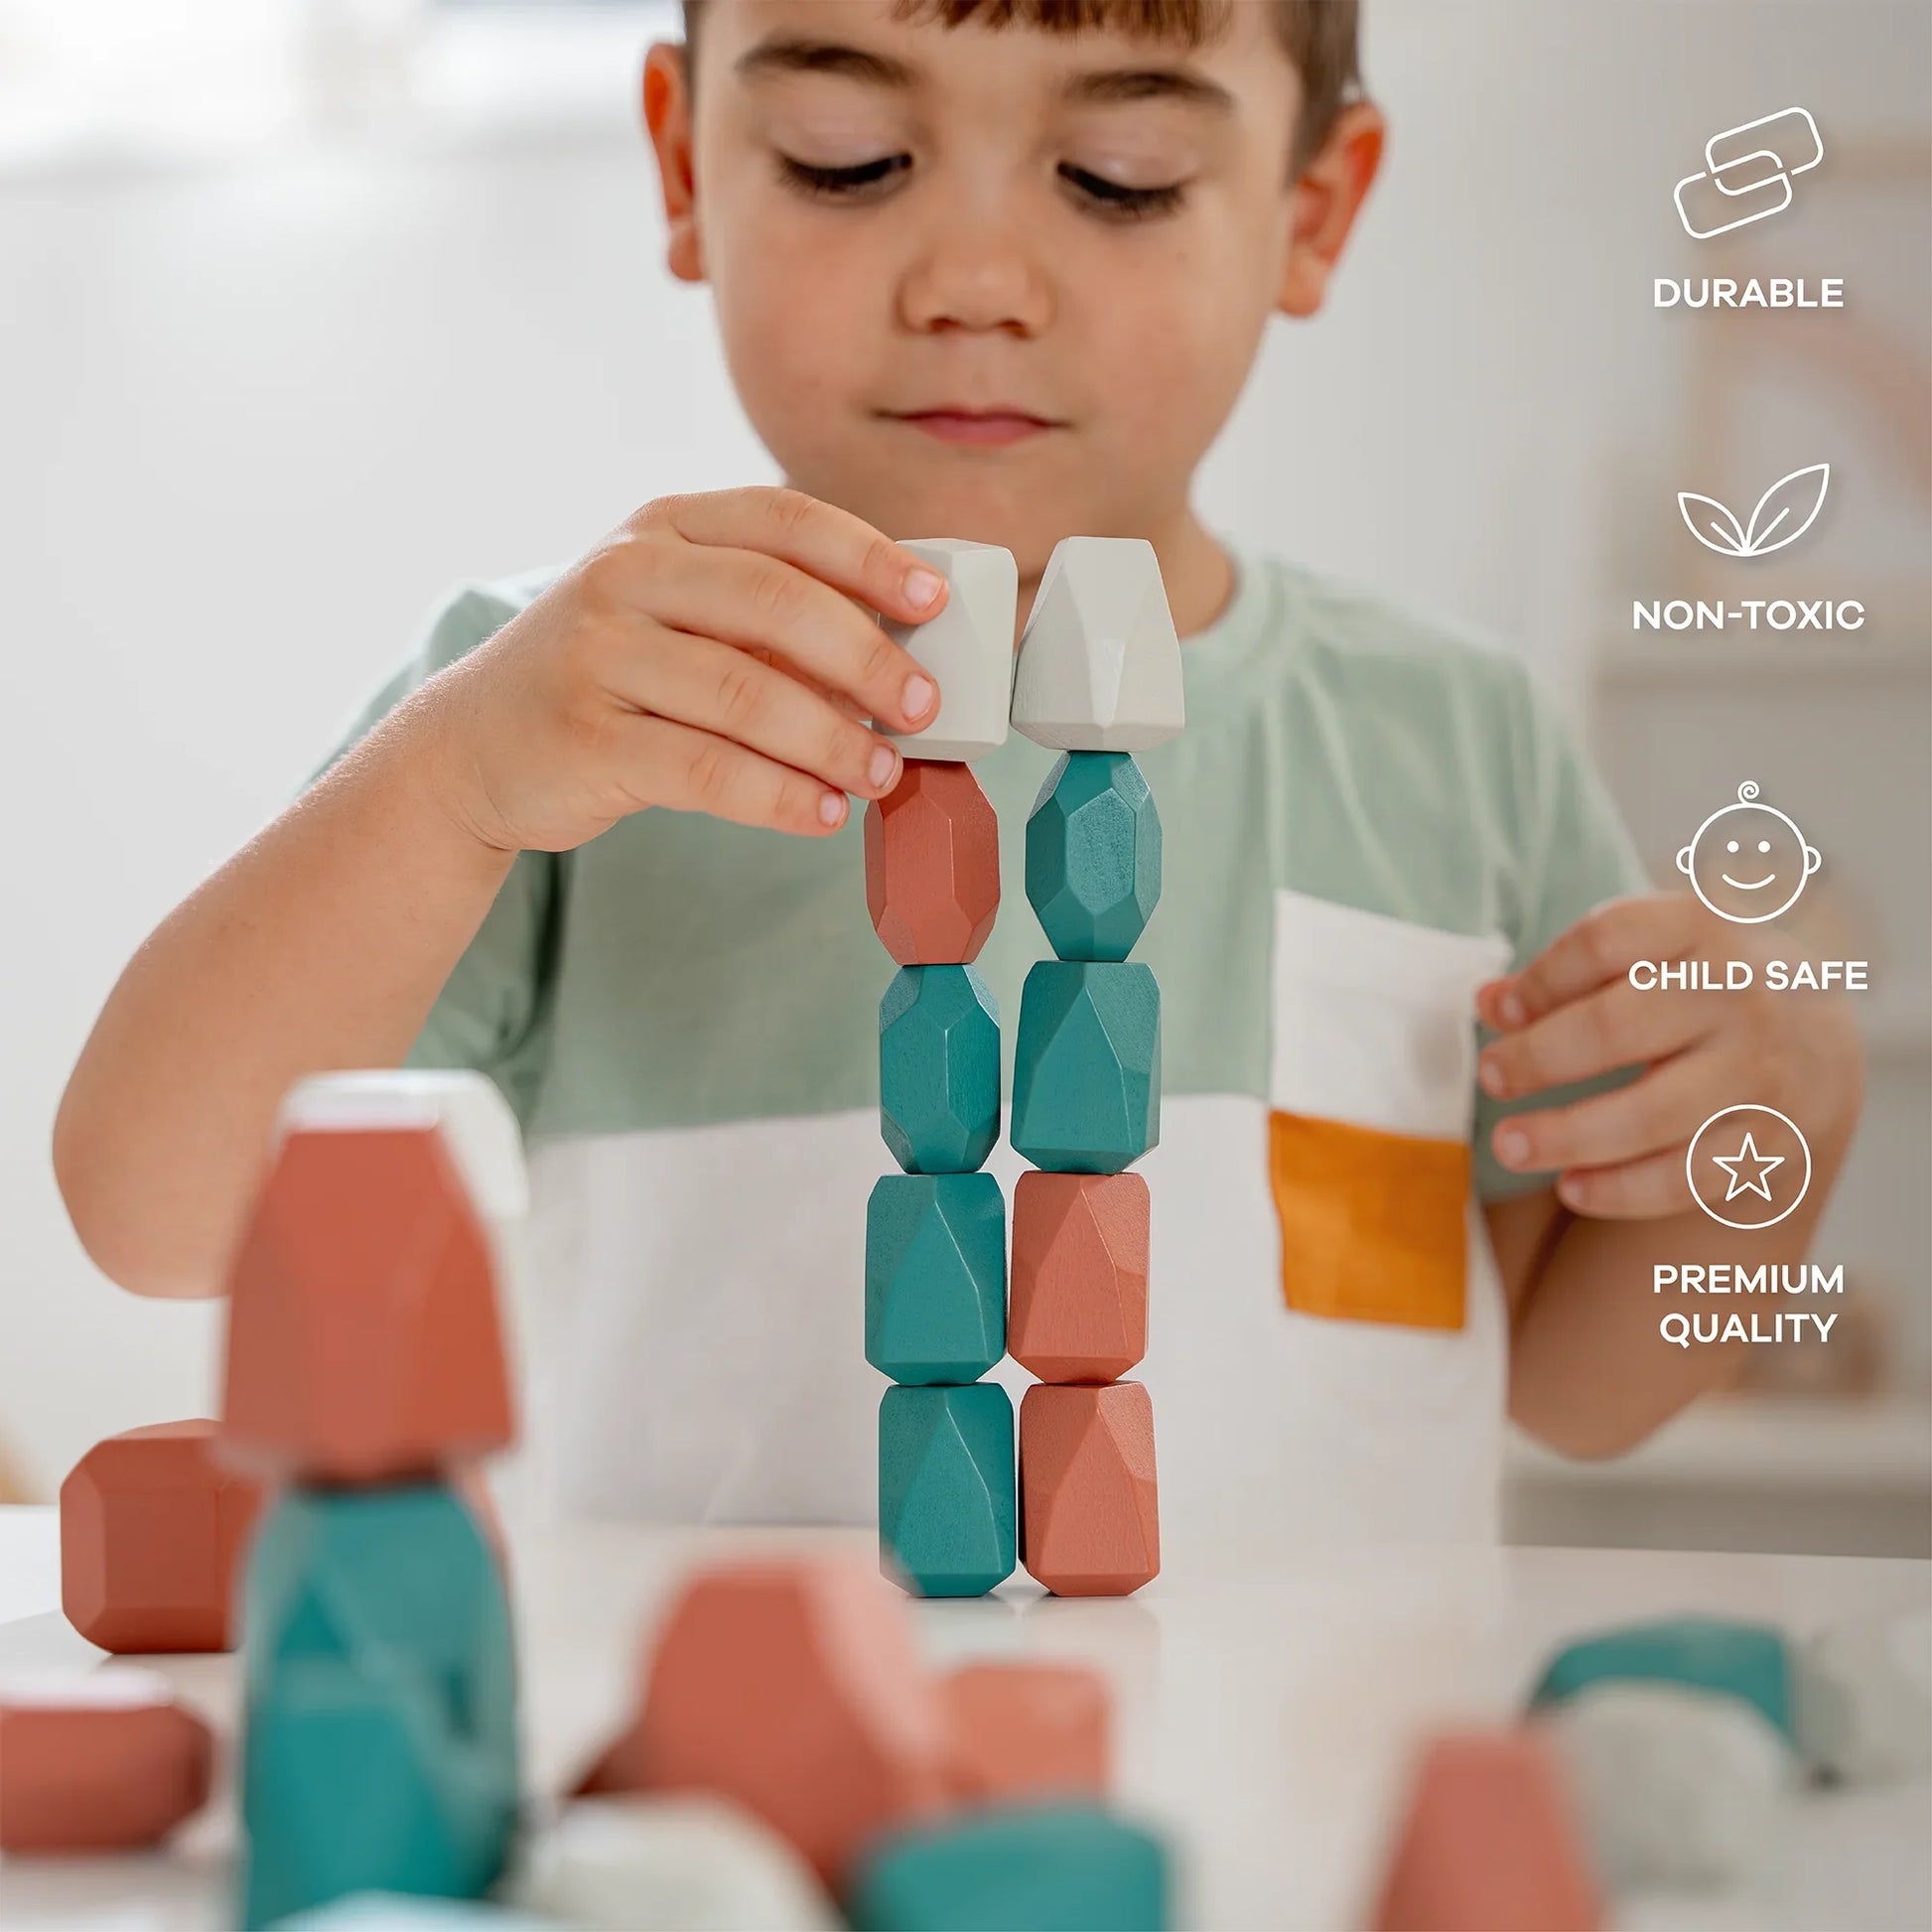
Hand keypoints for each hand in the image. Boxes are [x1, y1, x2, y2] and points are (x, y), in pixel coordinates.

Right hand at [400, 487, 949, 851]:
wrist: (476, 747)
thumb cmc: (611, 680)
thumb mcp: (675, 615)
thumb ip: (767, 618)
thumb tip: (899, 656)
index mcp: (665, 526)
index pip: (785, 519)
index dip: (870, 557)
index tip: (933, 600)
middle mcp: (625, 574)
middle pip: (775, 603)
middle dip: (865, 657)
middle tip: (922, 707)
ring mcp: (597, 653)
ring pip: (744, 692)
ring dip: (831, 740)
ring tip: (882, 774)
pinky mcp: (585, 737)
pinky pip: (705, 768)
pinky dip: (777, 795)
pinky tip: (821, 812)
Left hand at [1474, 893, 1862, 1219]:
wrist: (1812, 1041)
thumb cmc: (1694, 986)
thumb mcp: (1648, 952)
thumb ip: (1567, 973)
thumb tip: (1489, 1003)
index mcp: (1701, 928)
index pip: (1606, 940)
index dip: (1542, 978)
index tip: (1499, 1012)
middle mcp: (1740, 994)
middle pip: (1617, 1027)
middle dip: (1540, 1058)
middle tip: (1490, 1077)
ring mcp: (1758, 1070)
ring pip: (1651, 1114)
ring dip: (1568, 1135)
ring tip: (1508, 1146)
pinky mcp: (1771, 1140)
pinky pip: (1687, 1176)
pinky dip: (1622, 1189)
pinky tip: (1570, 1188)